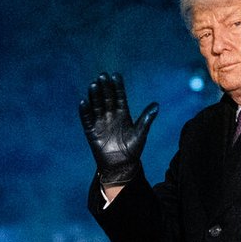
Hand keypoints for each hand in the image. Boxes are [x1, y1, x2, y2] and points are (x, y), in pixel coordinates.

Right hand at [80, 72, 159, 187]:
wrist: (121, 166)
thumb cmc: (133, 150)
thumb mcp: (141, 133)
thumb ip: (146, 119)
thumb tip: (156, 104)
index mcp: (123, 114)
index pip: (119, 96)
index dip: (117, 86)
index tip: (116, 75)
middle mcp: (111, 115)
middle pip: (106, 98)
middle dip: (105, 87)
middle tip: (102, 75)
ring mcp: (100, 122)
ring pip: (96, 106)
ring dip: (94, 96)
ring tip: (93, 85)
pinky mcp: (91, 131)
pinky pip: (87, 119)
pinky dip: (85, 111)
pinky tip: (84, 102)